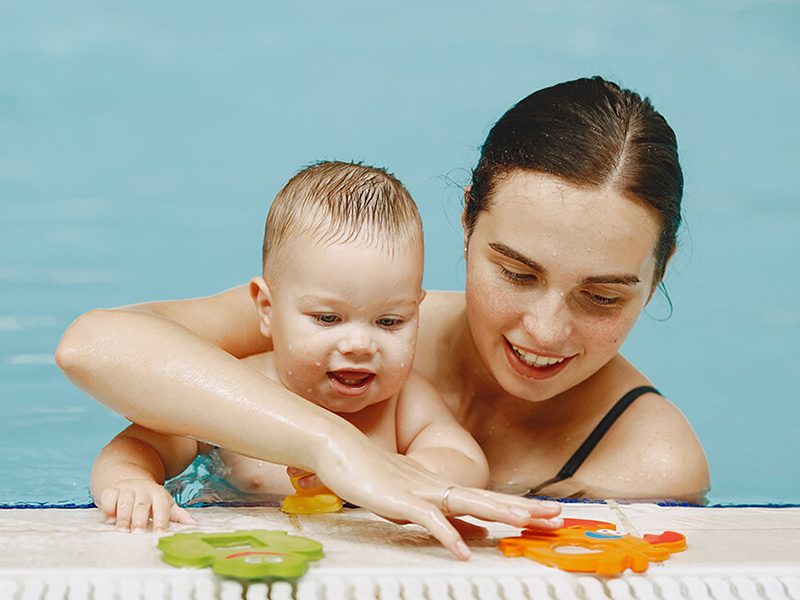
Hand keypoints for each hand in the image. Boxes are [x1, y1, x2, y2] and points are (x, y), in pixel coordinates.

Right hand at [98, 478, 195, 531]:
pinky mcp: (112, 490)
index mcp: (159, 495)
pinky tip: (109, 518)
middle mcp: (144, 490)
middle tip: (138, 533)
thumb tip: (193, 525)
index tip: (159, 533)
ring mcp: (127, 489)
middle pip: (142, 505)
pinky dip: (108, 507)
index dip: (161, 520)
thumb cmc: (152, 500)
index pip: (162, 507)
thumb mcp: (166, 505)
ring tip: (122, 531)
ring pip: (125, 502)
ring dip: (123, 517)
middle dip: (140, 519)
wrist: (133, 482)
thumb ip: (178, 515)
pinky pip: (109, 496)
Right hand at [312, 444, 562, 559]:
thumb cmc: (369, 473)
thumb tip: (475, 535)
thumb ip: (443, 517)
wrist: (338, 447)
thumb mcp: (411, 501)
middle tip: (558, 517)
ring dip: (499, 513)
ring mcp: (420, 490)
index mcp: (441, 486)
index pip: (488, 497)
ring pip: (467, 502)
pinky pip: (429, 519)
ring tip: (528, 524)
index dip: (519, 506)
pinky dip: (447, 534)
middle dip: (524, 509)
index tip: (548, 514)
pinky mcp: (400, 499)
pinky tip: (462, 550)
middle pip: (488, 498)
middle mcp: (437, 486)